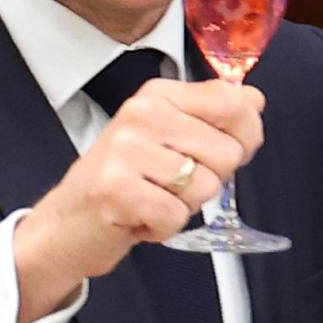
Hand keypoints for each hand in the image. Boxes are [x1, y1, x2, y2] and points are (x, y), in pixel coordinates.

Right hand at [11, 75, 266, 318]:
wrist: (67, 222)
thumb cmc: (123, 181)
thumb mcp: (168, 138)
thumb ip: (213, 118)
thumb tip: (254, 100)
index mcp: (158, 95)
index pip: (232, 101)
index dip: (247, 136)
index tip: (225, 152)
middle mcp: (142, 114)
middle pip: (226, 152)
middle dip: (209, 180)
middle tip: (171, 184)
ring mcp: (126, 150)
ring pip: (204, 187)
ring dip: (184, 206)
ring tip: (152, 198)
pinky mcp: (115, 189)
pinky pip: (176, 216)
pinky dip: (163, 227)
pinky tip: (140, 216)